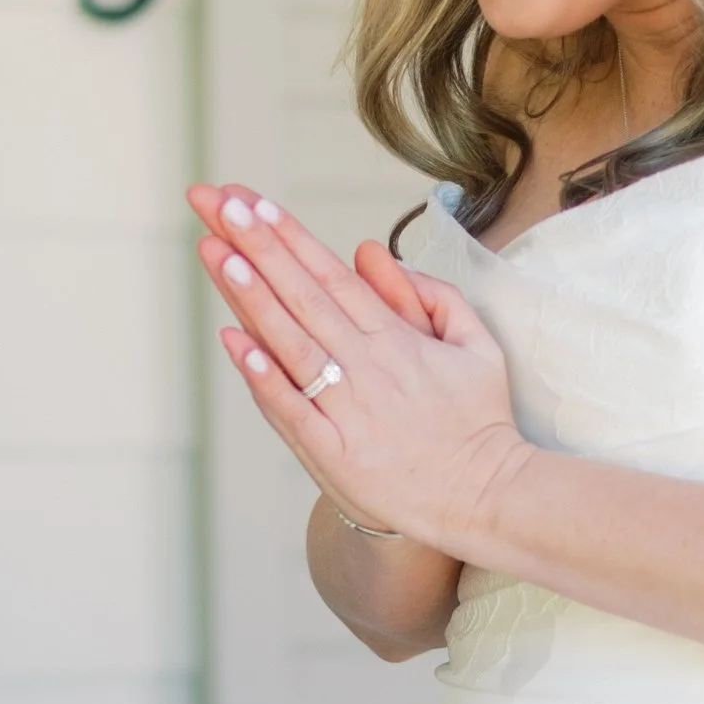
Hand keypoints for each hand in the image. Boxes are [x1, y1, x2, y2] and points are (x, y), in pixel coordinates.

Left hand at [187, 184, 531, 554]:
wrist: (486, 498)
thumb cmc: (477, 421)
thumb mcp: (475, 344)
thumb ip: (429, 294)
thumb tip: (371, 255)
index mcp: (399, 341)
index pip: (334, 277)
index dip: (291, 238)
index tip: (253, 204)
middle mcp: (370, 369)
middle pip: (304, 298)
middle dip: (258, 248)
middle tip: (217, 205)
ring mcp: (350, 413)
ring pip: (292, 344)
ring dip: (252, 297)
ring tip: (217, 253)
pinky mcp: (336, 456)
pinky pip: (293, 410)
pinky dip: (263, 376)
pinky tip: (235, 342)